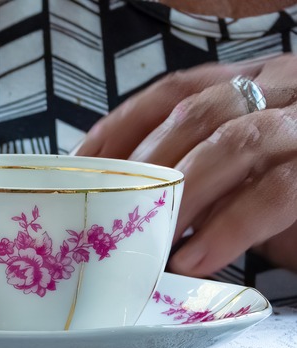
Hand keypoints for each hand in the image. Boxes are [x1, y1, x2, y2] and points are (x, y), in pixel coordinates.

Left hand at [77, 54, 296, 277]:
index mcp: (254, 84)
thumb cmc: (296, 197)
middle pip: (199, 113)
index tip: (79, 162)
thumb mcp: (237, 178)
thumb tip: (117, 199)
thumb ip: (194, 175)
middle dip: (146, 164)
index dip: (123, 123)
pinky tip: (195, 257)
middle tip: (106, 211)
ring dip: (181, 194)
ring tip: (148, 240)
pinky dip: (230, 226)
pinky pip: (278, 191)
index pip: (176, 90)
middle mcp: (285, 90)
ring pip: (235, 142)